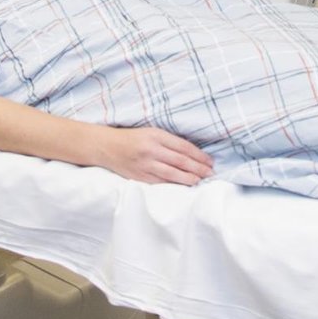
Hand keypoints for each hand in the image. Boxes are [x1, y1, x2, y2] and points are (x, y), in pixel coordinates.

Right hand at [94, 126, 213, 184]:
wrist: (106, 147)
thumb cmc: (132, 138)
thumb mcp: (151, 132)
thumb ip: (169, 141)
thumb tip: (191, 153)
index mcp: (156, 136)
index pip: (183, 147)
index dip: (199, 156)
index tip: (209, 161)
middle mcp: (151, 150)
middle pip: (181, 161)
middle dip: (198, 168)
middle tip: (210, 173)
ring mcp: (145, 165)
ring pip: (172, 174)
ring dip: (189, 178)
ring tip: (200, 181)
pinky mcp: (140, 177)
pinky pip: (161, 182)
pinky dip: (174, 185)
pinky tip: (183, 186)